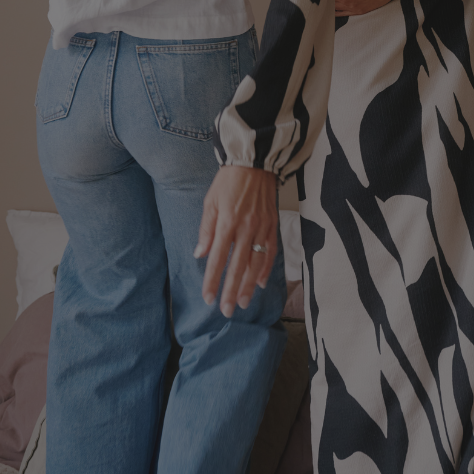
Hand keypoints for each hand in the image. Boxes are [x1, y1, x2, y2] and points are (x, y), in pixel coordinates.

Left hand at [194, 165, 277, 316]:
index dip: (212, 280)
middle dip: (230, 290)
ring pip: (256, 262)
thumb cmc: (228, 181)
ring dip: (248, 285)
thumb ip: (206, 229)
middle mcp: (245, 227)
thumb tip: (200, 254)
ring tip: (242, 303)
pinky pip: (271, 250)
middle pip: (238, 265)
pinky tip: (260, 283)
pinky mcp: (273, 223)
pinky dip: (266, 268)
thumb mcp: (210, 201)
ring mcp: (262, 226)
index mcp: (226, 222)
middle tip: (226, 311)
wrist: (255, 162)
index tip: (208, 298)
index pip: (217, 258)